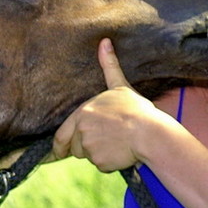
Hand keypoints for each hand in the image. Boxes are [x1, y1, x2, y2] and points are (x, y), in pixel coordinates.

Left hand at [53, 39, 165, 171]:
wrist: (150, 132)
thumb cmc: (136, 109)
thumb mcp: (120, 86)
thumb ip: (109, 66)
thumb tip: (104, 42)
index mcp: (83, 112)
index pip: (62, 134)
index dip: (59, 145)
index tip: (58, 151)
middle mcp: (82, 130)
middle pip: (76, 147)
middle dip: (87, 147)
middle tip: (107, 140)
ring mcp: (89, 147)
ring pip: (89, 156)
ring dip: (99, 154)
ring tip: (118, 143)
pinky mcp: (100, 162)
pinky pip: (101, 165)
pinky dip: (110, 163)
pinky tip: (122, 152)